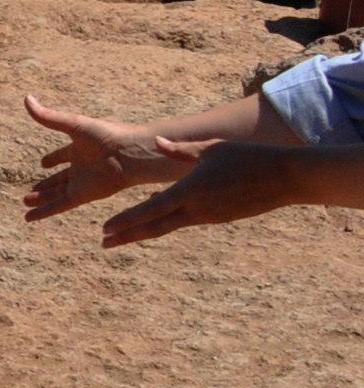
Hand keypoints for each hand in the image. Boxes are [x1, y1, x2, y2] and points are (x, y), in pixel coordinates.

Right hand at [23, 93, 190, 220]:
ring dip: (41, 199)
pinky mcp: (82, 196)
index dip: (53, 158)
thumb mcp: (72, 124)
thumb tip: (26, 98)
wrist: (130, 154)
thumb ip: (48, 116)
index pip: (63, 155)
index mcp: (79, 148)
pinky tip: (30, 217)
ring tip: (25, 203)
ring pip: (56, 194)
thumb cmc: (106, 135)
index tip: (44, 163)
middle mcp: (80, 167)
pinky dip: (44, 212)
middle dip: (45, 185)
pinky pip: (59, 205)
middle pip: (59, 179)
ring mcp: (81, 183)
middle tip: (31, 192)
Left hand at [101, 139, 302, 246]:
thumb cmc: (247, 157)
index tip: (105, 229)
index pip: (150, 210)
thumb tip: (158, 143)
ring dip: (144, 231)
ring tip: (120, 237)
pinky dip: (167, 222)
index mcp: (190, 192)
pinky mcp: (219, 217)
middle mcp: (196, 209)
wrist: (285, 178)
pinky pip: (186, 220)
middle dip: (127, 235)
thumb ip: (181, 150)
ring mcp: (208, 216)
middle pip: (154, 226)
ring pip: (169, 226)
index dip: (126, 221)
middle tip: (102, 243)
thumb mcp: (211, 149)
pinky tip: (155, 220)